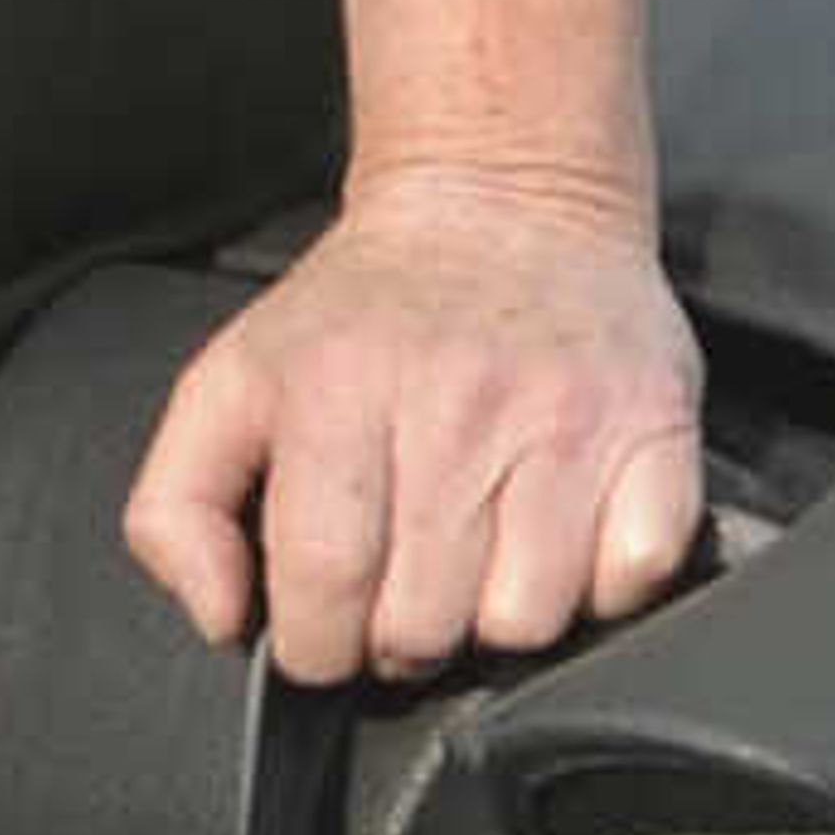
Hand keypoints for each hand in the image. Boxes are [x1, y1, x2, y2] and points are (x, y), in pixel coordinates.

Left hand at [121, 173, 702, 686]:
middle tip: (405, 572)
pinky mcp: (655, 430)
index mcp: (337, 390)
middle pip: (424, 626)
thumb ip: (179, 507)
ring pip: (527, 623)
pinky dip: (601, 583)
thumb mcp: (232, 376)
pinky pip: (633, 581)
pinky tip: (561, 529)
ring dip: (496, 614)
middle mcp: (454, 404)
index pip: (323, 590)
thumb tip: (223, 619)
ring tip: (480, 548)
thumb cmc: (367, 308)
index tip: (326, 621)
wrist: (502, 192)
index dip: (318, 642)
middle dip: (401, 631)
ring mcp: (564, 419)